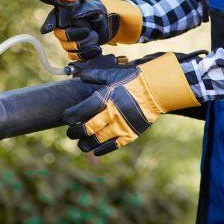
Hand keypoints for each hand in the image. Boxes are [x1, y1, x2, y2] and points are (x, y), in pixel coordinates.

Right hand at [44, 0, 143, 60]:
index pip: (53, 18)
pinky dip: (87, 53)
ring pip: (68, 47)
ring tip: (95, 37)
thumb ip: (86, 10)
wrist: (106, 25)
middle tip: (88, 30)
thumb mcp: (96, 8)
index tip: (47, 30)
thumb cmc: (98, 13)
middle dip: (75, 35)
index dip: (48, 24)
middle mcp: (62, 27)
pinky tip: (96, 48)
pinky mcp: (73, 50)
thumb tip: (75, 16)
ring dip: (85, 44)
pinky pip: (75, 56)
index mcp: (64, 13)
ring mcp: (66, 40)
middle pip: (60, 35)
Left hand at [62, 52, 199, 155]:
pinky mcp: (131, 133)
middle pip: (87, 128)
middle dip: (75, 132)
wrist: (157, 90)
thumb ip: (95, 76)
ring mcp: (122, 125)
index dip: (70, 116)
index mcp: (105, 97)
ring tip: (81, 145)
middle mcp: (112, 113)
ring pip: (98, 140)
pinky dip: (102, 149)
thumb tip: (80, 75)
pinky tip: (95, 150)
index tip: (66, 118)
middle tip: (70, 133)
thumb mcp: (113, 74)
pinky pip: (114, 146)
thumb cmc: (133, 80)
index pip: (81, 111)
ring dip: (86, 144)